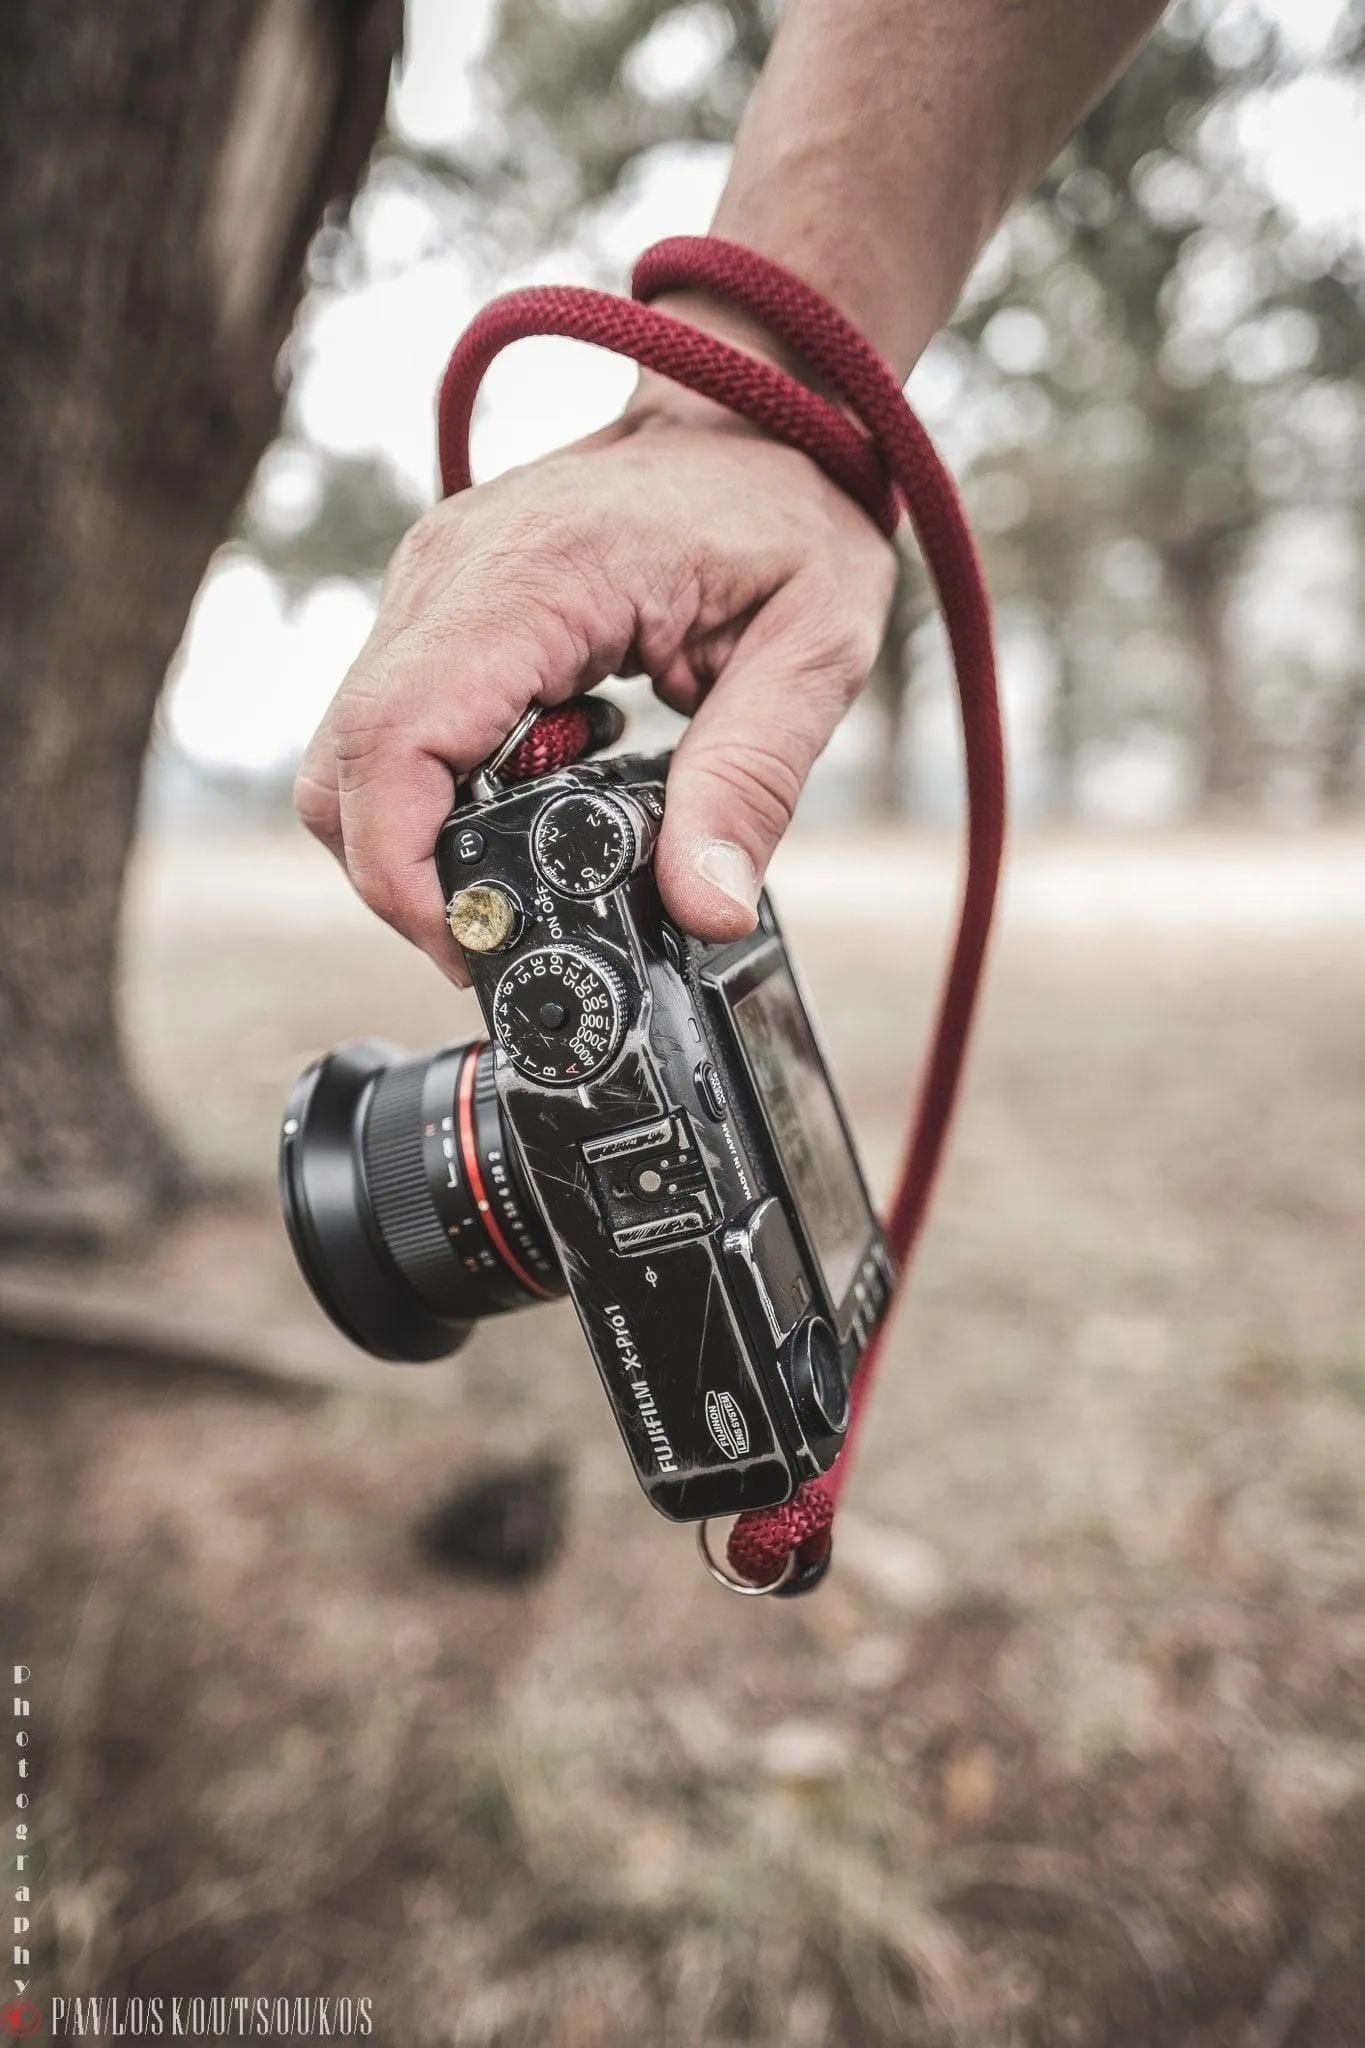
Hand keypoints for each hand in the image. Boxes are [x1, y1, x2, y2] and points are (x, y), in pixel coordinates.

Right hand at [295, 367, 895, 982]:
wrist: (758, 400)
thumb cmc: (787, 504)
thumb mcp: (812, 648)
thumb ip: (752, 780)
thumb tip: (705, 909)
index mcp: (529, 577)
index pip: (392, 742)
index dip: (400, 867)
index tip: (468, 941)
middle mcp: (447, 573)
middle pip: (343, 766)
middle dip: (400, 879)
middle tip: (497, 935)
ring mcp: (429, 583)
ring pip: (352, 753)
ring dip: (413, 840)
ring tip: (521, 875)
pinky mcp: (438, 604)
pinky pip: (391, 723)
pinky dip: (433, 793)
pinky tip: (528, 805)